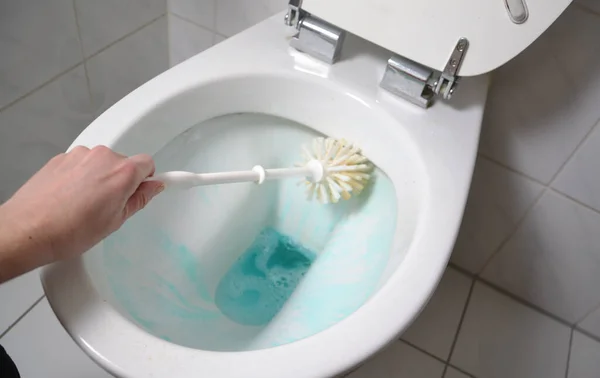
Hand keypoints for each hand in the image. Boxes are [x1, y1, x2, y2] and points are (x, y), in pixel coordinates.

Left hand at [0, 146, 163, 281]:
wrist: (28, 229)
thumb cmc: (68, 230)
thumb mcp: (115, 221)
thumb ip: (139, 199)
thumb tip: (153, 188)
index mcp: (122, 172)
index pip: (148, 164)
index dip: (148, 179)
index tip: (151, 186)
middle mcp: (102, 157)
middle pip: (124, 163)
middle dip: (121, 181)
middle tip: (110, 206)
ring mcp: (79, 155)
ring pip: (101, 163)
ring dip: (99, 178)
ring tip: (85, 205)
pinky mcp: (60, 158)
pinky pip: (81, 164)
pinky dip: (80, 177)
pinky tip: (70, 198)